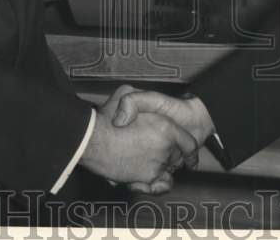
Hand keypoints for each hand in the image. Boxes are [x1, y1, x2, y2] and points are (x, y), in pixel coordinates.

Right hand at [79, 85, 198, 193]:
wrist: (90, 139)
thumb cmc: (107, 115)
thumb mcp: (126, 93)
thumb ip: (139, 100)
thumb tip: (149, 116)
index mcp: (166, 128)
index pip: (189, 144)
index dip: (189, 150)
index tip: (190, 155)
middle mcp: (165, 148)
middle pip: (176, 158)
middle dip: (171, 156)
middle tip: (155, 151)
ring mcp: (156, 165)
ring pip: (166, 171)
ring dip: (161, 169)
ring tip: (146, 162)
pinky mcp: (143, 179)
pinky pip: (157, 185)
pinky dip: (154, 185)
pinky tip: (144, 179)